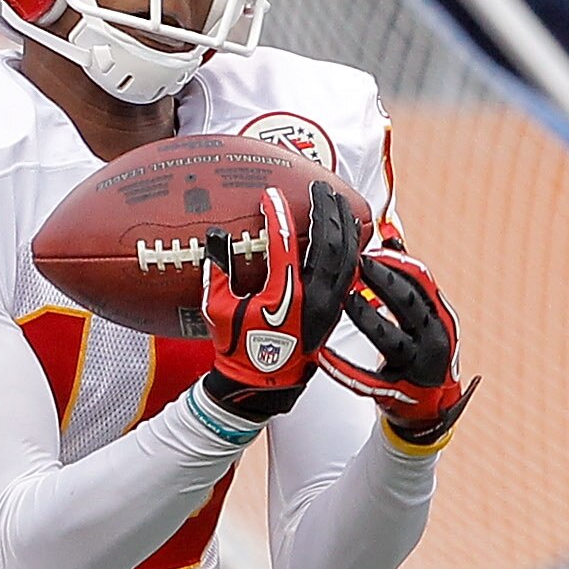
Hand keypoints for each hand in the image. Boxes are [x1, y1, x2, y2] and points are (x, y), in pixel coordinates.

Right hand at [200, 178, 360, 420]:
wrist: (265, 381)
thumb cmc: (237, 347)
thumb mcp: (216, 310)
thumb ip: (216, 271)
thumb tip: (216, 235)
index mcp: (282, 294)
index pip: (284, 244)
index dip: (277, 216)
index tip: (270, 195)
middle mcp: (313, 295)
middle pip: (328, 242)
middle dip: (325, 211)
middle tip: (319, 187)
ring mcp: (330, 302)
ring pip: (347, 254)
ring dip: (344, 224)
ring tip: (337, 201)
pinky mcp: (338, 307)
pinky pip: (351, 270)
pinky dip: (352, 247)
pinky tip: (349, 233)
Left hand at [320, 245, 473, 445]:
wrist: (429, 408)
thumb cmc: (419, 352)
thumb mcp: (419, 319)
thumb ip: (405, 287)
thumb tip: (390, 242)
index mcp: (439, 316)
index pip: (421, 282)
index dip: (397, 263)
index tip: (372, 247)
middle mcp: (435, 338)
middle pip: (409, 304)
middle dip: (383, 281)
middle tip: (356, 262)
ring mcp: (418, 366)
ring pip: (391, 338)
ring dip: (367, 317)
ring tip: (345, 299)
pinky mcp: (397, 391)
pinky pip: (366, 378)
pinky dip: (344, 367)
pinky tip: (323, 356)